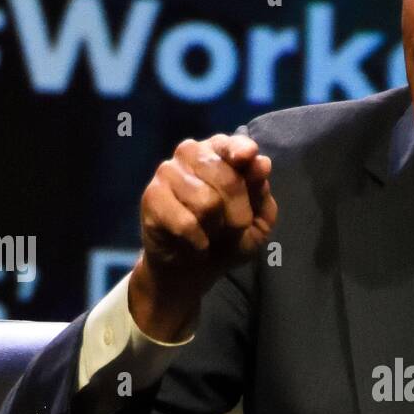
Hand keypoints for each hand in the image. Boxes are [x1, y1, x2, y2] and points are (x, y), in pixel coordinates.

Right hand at [130, 132, 276, 339]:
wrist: (192, 268)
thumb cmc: (228, 238)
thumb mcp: (257, 220)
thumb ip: (261, 192)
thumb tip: (262, 164)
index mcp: (219, 151)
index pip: (232, 145)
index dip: (241, 151)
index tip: (247, 157)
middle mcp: (191, 153)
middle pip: (227, 179)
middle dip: (239, 215)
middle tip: (233, 230)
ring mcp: (168, 172)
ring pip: (206, 202)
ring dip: (216, 229)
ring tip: (209, 234)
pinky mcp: (152, 197)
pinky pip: (185, 223)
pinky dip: (198, 242)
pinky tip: (194, 244)